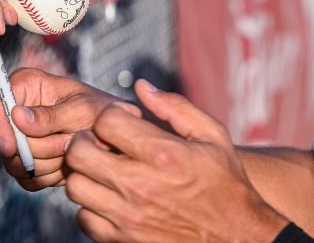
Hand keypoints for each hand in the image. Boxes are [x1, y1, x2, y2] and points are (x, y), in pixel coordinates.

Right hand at [0, 68, 139, 189]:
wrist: (116, 137)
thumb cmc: (101, 112)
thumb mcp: (81, 109)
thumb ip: (50, 115)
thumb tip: (16, 116)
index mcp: (26, 85)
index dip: (0, 128)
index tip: (10, 147)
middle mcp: (17, 111)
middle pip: (9, 141)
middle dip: (41, 147)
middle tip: (69, 140)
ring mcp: (20, 139)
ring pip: (17, 163)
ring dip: (49, 163)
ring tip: (71, 148)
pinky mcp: (27, 163)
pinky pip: (28, 180)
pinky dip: (49, 177)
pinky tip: (67, 163)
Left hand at [64, 80, 287, 242]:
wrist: (238, 238)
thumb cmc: (226, 184)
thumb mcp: (212, 137)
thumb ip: (175, 107)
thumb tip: (141, 86)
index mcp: (162, 154)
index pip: (106, 121)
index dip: (110, 116)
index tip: (120, 123)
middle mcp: (140, 185)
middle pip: (78, 151)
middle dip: (86, 140)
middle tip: (101, 143)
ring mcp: (128, 216)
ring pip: (75, 185)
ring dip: (86, 173)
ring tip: (105, 171)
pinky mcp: (121, 241)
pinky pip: (83, 217)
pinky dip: (91, 206)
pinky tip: (111, 198)